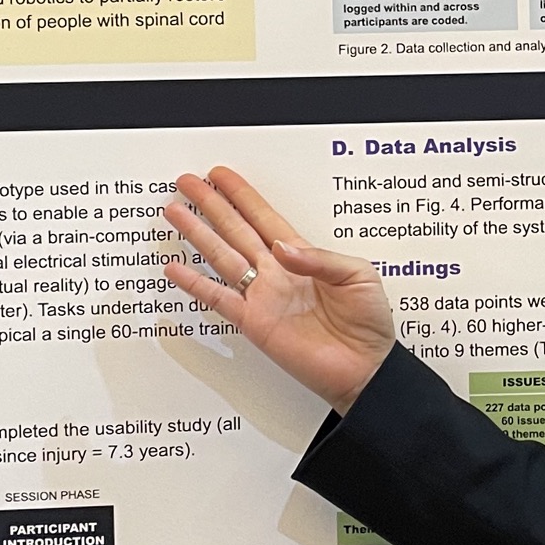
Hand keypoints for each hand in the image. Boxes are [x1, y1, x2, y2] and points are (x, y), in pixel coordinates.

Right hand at [162, 167, 394, 412]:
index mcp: (302, 255)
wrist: (365, 368)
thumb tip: (282, 248)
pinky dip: (195, 284)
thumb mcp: (358, 275)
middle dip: (211, 205)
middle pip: (236, 229)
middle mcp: (277, 272)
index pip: (265, 217)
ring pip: (222, 257)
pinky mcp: (254, 322)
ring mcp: (263, 296)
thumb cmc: (368, 323)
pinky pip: (218, 299)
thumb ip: (321, 258)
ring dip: (198, 235)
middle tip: (188, 182)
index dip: (242, 195)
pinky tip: (176, 268)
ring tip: (175, 213)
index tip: (220, 176)